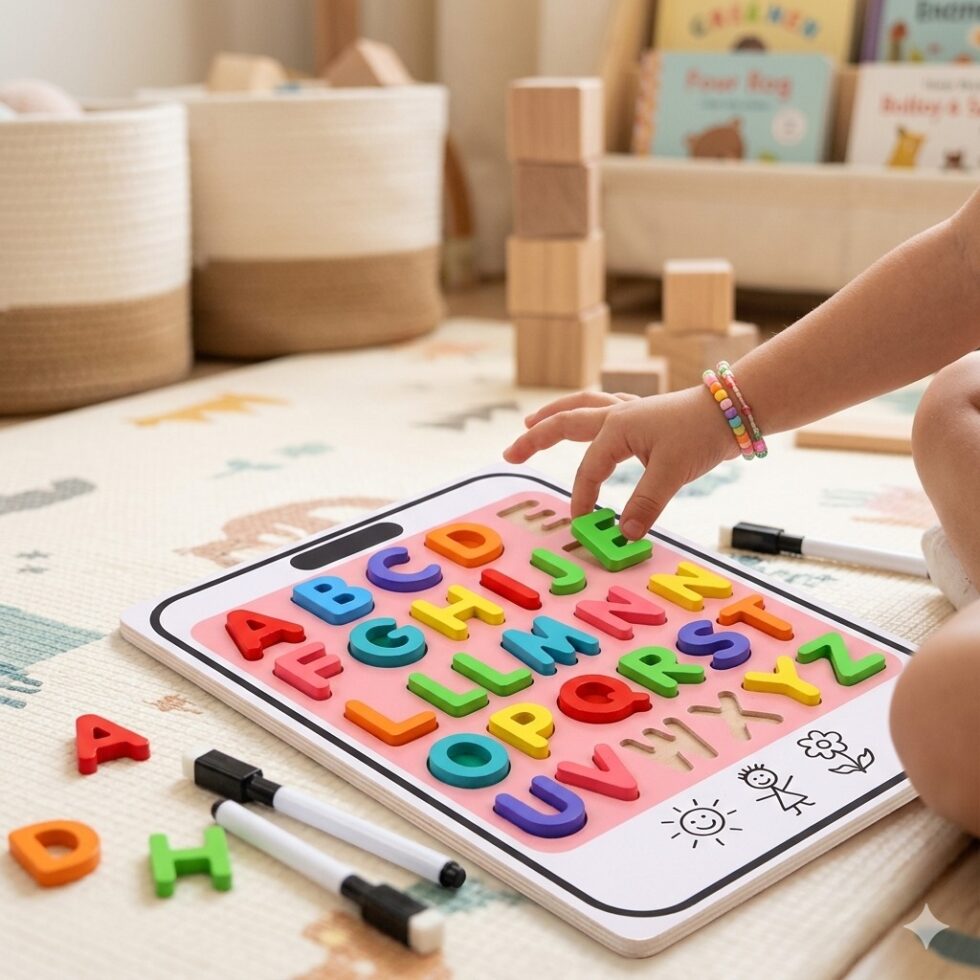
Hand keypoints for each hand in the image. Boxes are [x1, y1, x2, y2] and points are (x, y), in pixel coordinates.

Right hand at [503, 387, 737, 539]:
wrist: (735, 408)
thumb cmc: (702, 433)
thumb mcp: (672, 472)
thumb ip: (644, 504)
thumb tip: (624, 535)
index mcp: (616, 428)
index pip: (588, 470)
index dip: (582, 499)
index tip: (583, 523)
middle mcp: (616, 414)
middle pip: (564, 423)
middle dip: (535, 439)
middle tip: (510, 454)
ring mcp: (629, 409)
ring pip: (580, 406)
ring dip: (553, 414)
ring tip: (531, 421)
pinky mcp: (643, 412)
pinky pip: (603, 407)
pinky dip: (585, 410)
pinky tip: (585, 416)